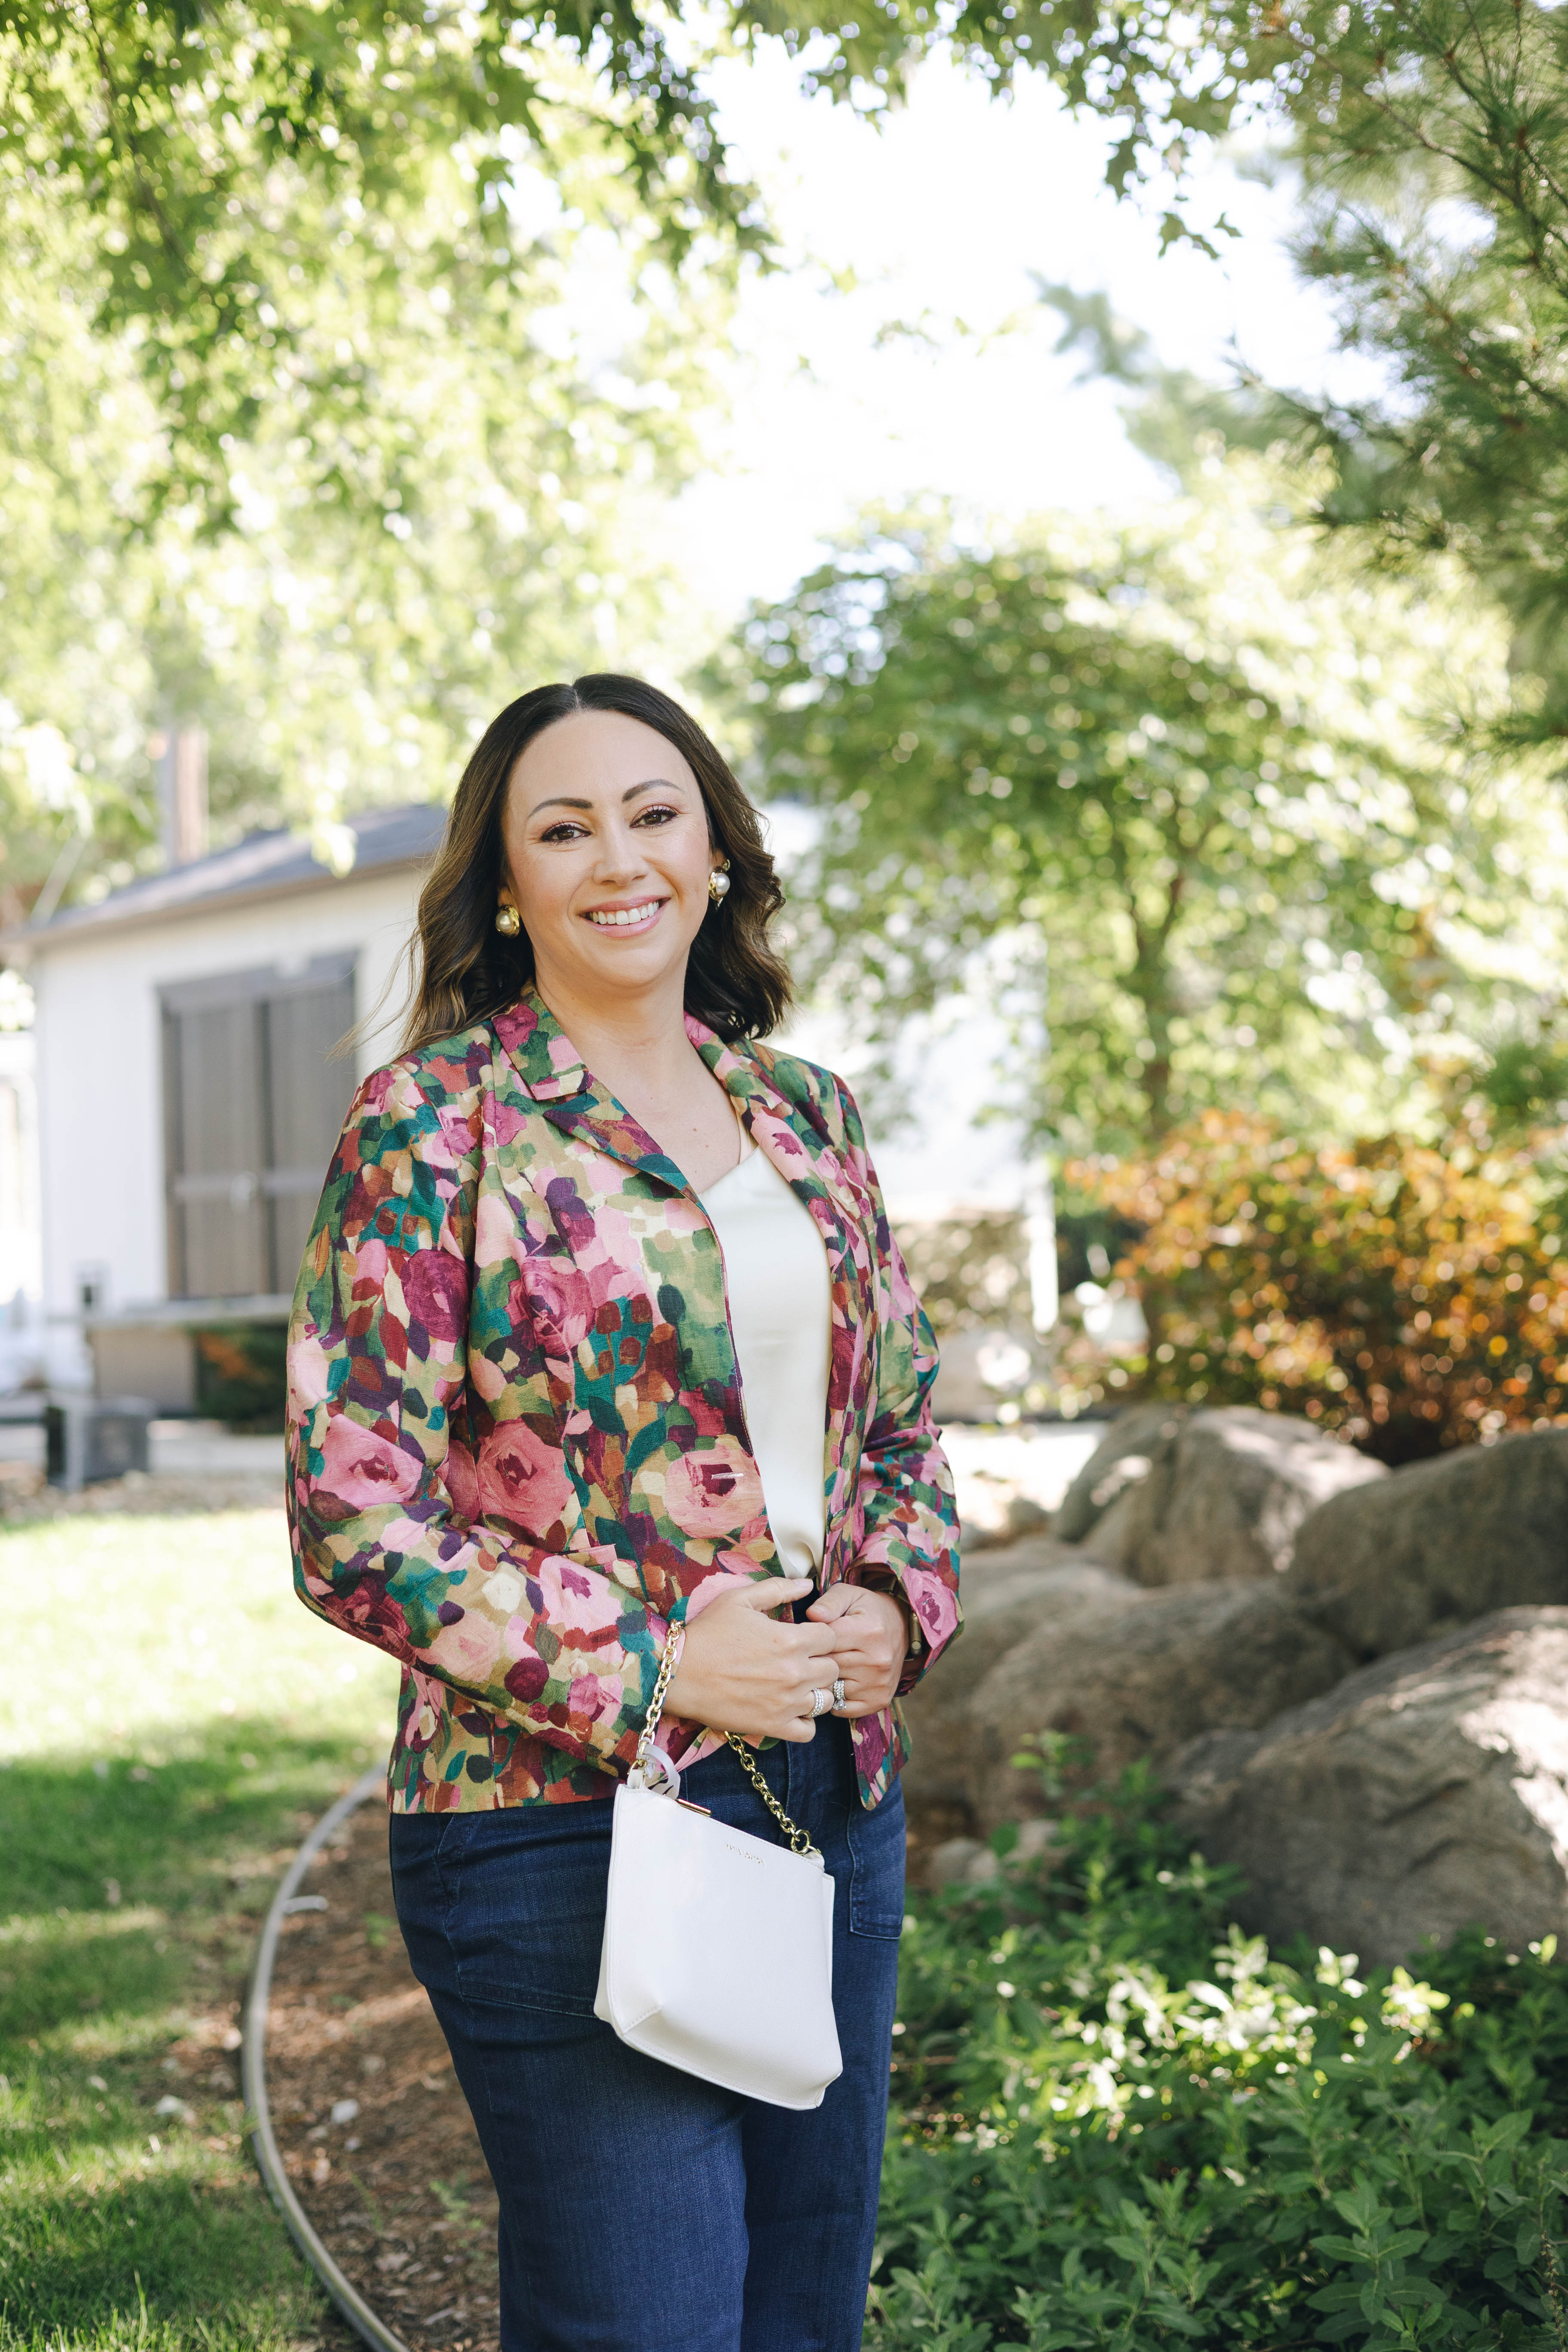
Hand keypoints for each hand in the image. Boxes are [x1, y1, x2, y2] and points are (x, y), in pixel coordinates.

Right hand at [663, 1579, 843, 1744]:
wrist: (678, 1673)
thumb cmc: (707, 1633)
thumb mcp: (739, 1599)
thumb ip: (777, 1589)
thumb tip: (808, 1584)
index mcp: (791, 1639)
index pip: (832, 1637)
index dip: (820, 1635)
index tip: (804, 1637)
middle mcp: (795, 1672)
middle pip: (833, 1669)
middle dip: (821, 1661)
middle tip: (801, 1660)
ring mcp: (786, 1702)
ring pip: (826, 1699)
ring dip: (815, 1690)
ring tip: (796, 1684)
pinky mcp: (773, 1726)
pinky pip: (809, 1731)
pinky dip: (805, 1721)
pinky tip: (791, 1709)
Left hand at [804, 1584, 907, 1718]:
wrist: (901, 1627)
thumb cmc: (868, 1610)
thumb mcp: (849, 1595)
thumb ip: (828, 1603)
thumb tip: (811, 1615)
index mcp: (868, 1632)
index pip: (823, 1643)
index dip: (811, 1640)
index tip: (809, 1636)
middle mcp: (877, 1661)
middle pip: (826, 1668)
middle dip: (815, 1661)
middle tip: (814, 1653)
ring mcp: (879, 1683)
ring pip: (831, 1689)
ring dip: (823, 1681)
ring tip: (825, 1667)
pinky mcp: (879, 1700)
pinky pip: (842, 1708)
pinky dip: (833, 1698)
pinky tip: (835, 1683)